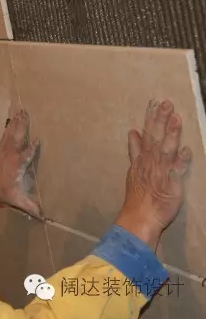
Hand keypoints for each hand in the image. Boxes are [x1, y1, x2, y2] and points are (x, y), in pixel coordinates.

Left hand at [0, 108, 42, 218]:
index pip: (27, 154)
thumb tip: (43, 217)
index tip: (38, 140)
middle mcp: (10, 154)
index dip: (32, 148)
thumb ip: (30, 206)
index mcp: (17, 164)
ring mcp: (3, 151)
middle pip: (17, 137)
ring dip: (16, 122)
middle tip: (25, 112)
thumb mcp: (15, 199)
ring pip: (11, 133)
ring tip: (20, 111)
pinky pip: (5, 136)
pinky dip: (9, 128)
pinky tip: (11, 122)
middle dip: (22, 125)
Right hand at [115, 99, 191, 249]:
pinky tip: (187, 150)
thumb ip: (135, 150)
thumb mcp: (133, 169)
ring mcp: (160, 173)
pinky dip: (180, 161)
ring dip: (170, 135)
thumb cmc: (139, 195)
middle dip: (160, 120)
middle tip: (166, 103)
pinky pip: (176, 172)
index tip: (154, 102)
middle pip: (155, 138)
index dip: (151, 118)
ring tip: (176, 119)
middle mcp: (150, 162)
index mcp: (142, 158)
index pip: (147, 134)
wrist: (140, 216)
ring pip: (165, 150)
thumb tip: (133, 132)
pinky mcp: (170, 185)